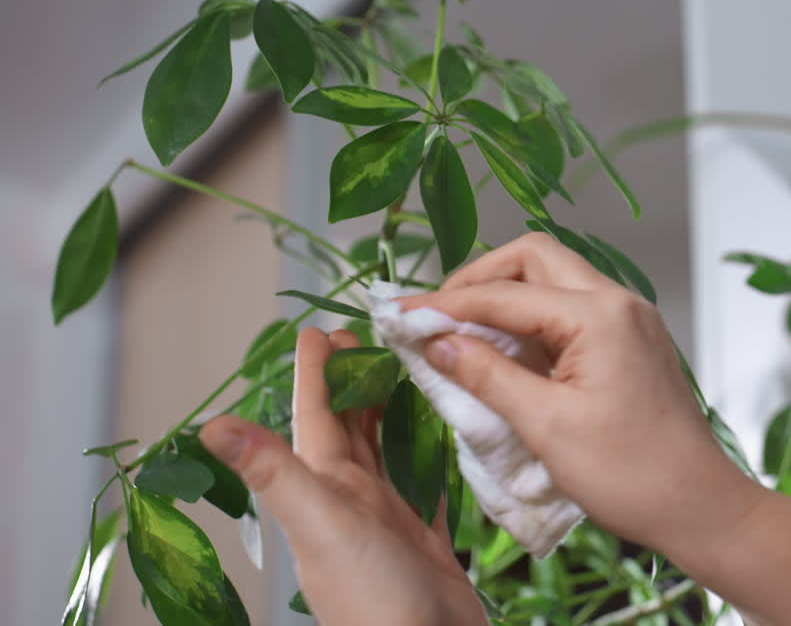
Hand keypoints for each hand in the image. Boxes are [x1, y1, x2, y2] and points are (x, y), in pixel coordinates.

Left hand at [199, 329, 485, 625]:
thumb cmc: (373, 597)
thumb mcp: (320, 525)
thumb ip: (274, 474)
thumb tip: (211, 426)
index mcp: (327, 489)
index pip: (317, 418)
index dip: (317, 373)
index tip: (319, 329)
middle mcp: (354, 501)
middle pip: (351, 429)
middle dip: (355, 382)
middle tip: (368, 338)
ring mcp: (390, 522)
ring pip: (388, 452)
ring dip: (393, 414)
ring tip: (406, 376)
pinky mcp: (428, 541)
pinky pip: (429, 485)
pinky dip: (434, 459)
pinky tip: (444, 443)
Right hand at [398, 233, 760, 556]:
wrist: (698, 506)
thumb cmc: (630, 474)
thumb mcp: (546, 426)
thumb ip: (487, 376)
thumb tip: (436, 343)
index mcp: (599, 316)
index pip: (505, 294)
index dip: (446, 304)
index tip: (399, 315)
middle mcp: (618, 302)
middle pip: (534, 259)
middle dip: (479, 280)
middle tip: (435, 314)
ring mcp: (629, 320)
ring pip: (554, 280)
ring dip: (505, 298)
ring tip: (460, 332)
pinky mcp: (630, 342)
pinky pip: (571, 310)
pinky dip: (531, 320)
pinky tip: (503, 352)